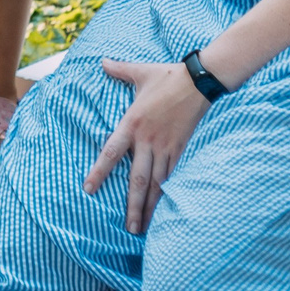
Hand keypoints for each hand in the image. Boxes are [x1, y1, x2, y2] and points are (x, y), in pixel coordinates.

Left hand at [83, 60, 213, 232]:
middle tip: (128, 228)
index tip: (88, 189)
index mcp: (132, 123)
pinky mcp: (181, 148)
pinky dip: (168, 192)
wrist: (200, 80)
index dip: (99, 173)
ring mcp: (166, 146)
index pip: (111, 153)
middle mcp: (147, 140)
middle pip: (137, 180)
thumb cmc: (168, 75)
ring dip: (150, 206)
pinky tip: (165, 208)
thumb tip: (102, 62)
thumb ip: (118, 70)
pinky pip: (173, 174)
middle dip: (132, 206)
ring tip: (145, 227)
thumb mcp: (140, 71)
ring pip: (156, 183)